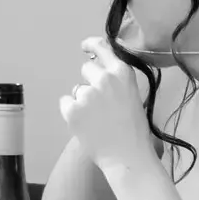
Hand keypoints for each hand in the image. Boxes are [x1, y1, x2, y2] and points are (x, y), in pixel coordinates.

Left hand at [60, 38, 156, 172]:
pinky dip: (71, 112)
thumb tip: (97, 68)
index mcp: (122, 72)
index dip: (91, 44)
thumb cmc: (132, 129)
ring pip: (76, 89)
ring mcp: (87, 93)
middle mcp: (104, 78)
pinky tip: (86, 124)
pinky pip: (65, 102)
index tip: (84, 46)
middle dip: (89, 82)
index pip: (102, 47)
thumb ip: (115, 79)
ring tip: (97, 119)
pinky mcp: (72, 109)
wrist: (126, 155)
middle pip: (86, 68)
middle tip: (100, 103)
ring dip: (82, 100)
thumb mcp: (131, 94)